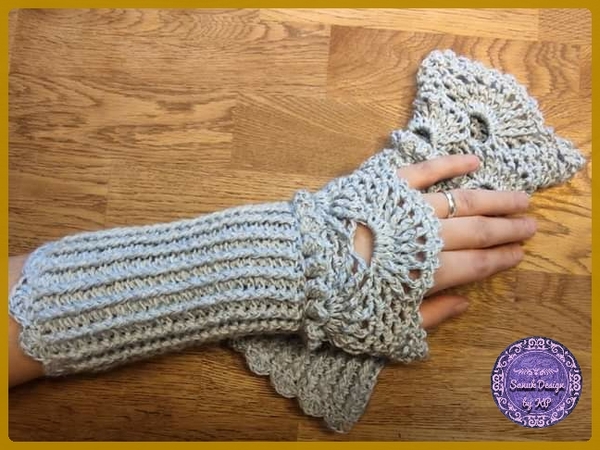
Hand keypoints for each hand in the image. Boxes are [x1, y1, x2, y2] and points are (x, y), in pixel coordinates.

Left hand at [354, 154, 535, 329]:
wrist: (302, 265)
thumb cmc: (341, 302)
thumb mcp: (387, 328)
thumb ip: (431, 317)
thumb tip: (466, 303)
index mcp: (428, 273)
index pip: (476, 264)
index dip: (501, 259)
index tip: (521, 252)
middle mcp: (426, 237)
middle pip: (478, 231)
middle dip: (508, 228)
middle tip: (532, 224)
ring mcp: (408, 207)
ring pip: (462, 201)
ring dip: (494, 199)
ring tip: (519, 198)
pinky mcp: (387, 183)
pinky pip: (425, 170)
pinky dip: (451, 163)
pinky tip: (474, 161)